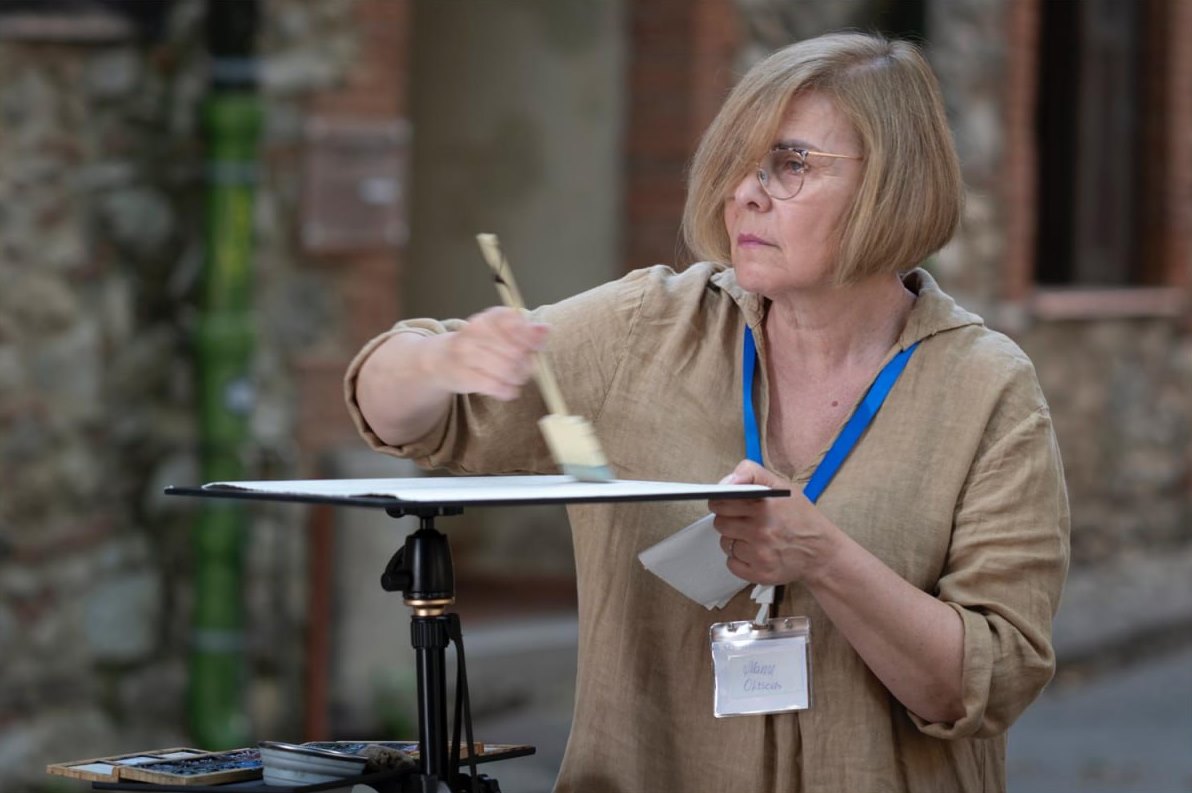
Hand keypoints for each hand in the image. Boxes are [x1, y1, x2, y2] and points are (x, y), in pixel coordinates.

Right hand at [436, 307, 548, 399]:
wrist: (441, 359)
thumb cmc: (478, 345)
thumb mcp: (499, 331)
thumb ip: (524, 330)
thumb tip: (546, 329)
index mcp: (487, 317)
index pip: (515, 322)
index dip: (531, 338)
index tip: (536, 347)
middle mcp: (474, 331)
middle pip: (515, 350)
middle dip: (527, 363)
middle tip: (528, 368)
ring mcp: (466, 354)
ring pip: (507, 369)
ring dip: (518, 378)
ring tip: (517, 378)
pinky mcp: (463, 375)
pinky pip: (495, 386)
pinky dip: (507, 391)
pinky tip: (508, 390)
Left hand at [709, 460, 840, 585]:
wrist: (822, 552)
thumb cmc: (801, 516)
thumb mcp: (782, 486)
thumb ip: (751, 473)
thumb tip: (725, 482)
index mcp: (764, 505)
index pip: (721, 502)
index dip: (722, 501)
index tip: (729, 503)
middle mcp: (761, 531)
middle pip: (720, 523)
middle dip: (728, 520)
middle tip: (744, 520)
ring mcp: (760, 555)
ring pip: (725, 543)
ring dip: (735, 539)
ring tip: (754, 537)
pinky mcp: (759, 574)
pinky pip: (731, 563)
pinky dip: (740, 558)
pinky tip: (756, 552)